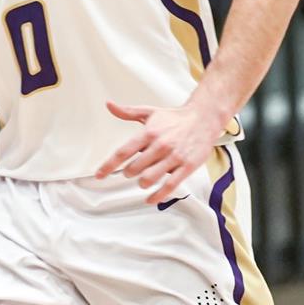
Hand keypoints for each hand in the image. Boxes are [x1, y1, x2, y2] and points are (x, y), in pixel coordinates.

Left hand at [95, 99, 225, 204]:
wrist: (203, 118)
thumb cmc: (175, 118)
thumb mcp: (150, 112)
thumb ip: (128, 112)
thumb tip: (110, 105)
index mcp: (149, 132)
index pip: (123, 152)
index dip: (108, 165)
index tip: (100, 174)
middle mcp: (160, 145)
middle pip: (134, 169)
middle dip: (129, 172)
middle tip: (131, 171)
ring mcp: (174, 157)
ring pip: (149, 179)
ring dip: (142, 183)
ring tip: (143, 180)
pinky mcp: (186, 167)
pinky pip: (169, 186)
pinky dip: (157, 196)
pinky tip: (150, 199)